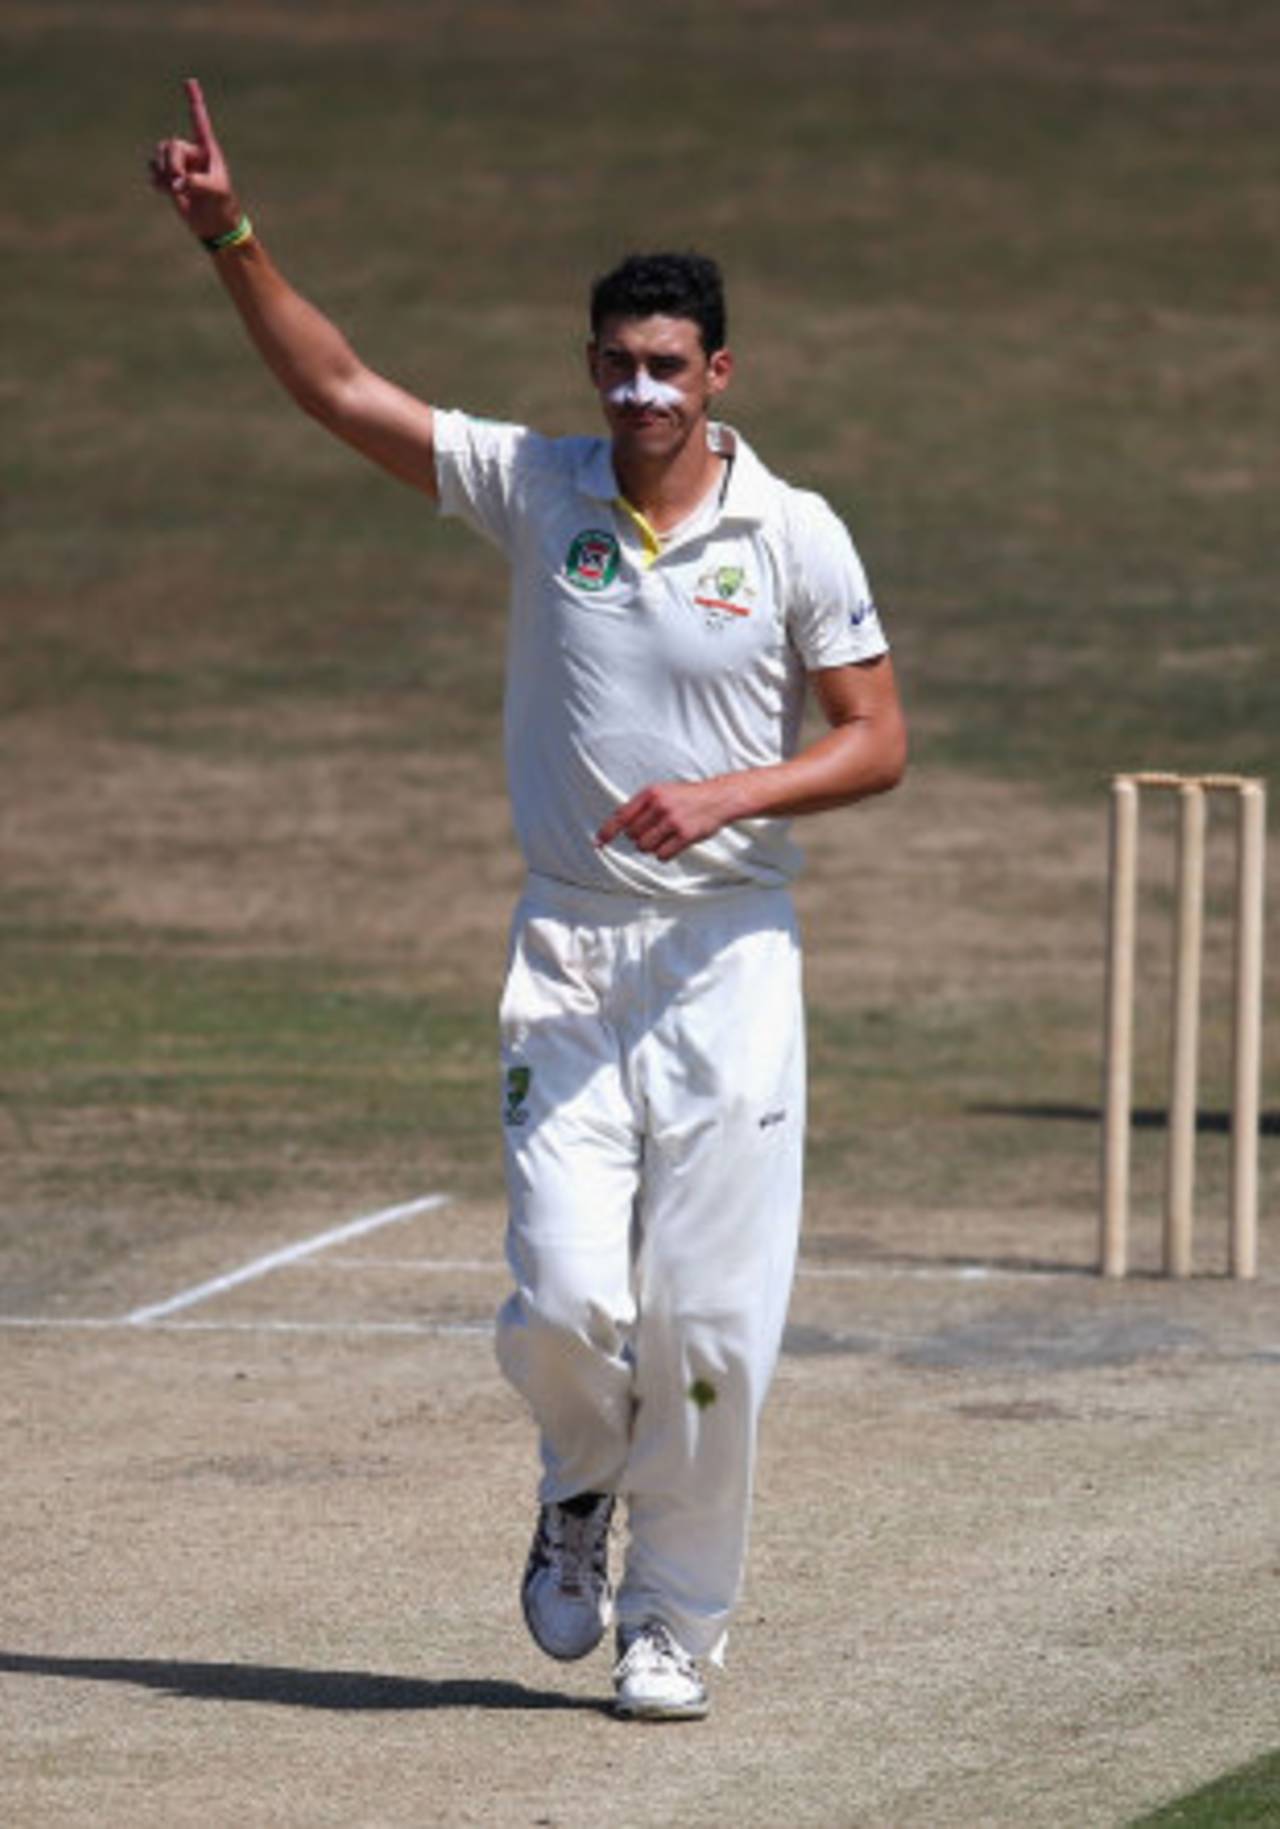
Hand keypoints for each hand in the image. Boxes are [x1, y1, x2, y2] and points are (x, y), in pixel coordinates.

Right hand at [149, 77, 240, 240]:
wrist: (214, 224)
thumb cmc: (222, 204)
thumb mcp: (216, 192)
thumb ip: (198, 183)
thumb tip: (177, 182)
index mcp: (207, 149)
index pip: (199, 120)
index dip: (194, 100)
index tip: (190, 81)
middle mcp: (191, 153)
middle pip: (170, 145)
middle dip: (171, 163)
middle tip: (179, 182)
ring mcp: (178, 164)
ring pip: (159, 155)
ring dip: (163, 171)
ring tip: (176, 188)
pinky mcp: (168, 177)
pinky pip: (153, 169)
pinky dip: (156, 180)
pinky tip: (165, 191)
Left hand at [596, 778, 742, 861]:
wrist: (718, 798)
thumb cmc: (686, 797)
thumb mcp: (662, 792)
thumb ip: (641, 807)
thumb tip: (617, 826)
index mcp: (651, 793)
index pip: (622, 816)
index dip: (608, 832)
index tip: (598, 844)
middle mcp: (660, 805)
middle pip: (633, 836)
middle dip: (640, 838)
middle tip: (656, 830)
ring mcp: (673, 821)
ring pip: (645, 847)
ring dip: (651, 847)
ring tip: (665, 837)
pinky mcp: (685, 835)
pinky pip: (662, 856)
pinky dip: (665, 854)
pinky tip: (674, 844)